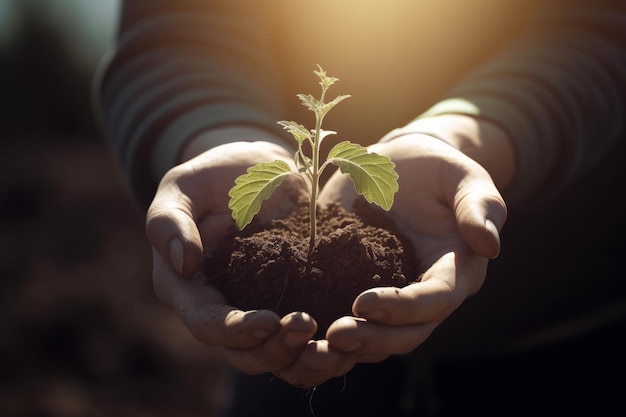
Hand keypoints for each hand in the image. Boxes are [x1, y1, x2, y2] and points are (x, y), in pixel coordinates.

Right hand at [146, 140, 317, 374]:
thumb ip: (170, 222)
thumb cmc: (208, 179)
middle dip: (276, 349)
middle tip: (309, 327)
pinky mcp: (289, 302)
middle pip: (244, 353)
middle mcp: (220, 310)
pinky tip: (352, 342)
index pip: (207, 323)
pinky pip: (304, 339)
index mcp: (187, 290)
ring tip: (337, 347)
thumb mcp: (180, 189)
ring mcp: (256, 310)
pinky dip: (326, 347)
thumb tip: (183, 263)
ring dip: (305, 358)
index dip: (236, 330)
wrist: (251, 173)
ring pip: (277, 355)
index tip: (270, 321)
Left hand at [273, 132, 506, 385]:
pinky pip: (350, 321)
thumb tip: (489, 245)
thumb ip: (478, 206)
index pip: (435, 300)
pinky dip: (328, 336)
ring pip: (378, 338)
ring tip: (314, 346)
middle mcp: (427, 294)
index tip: (363, 303)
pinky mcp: (361, 290)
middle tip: (334, 335)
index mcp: (456, 270)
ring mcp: (393, 297)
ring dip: (350, 347)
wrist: (399, 167)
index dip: (402, 306)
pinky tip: (299, 336)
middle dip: (373, 338)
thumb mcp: (463, 176)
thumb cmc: (436, 169)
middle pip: (407, 332)